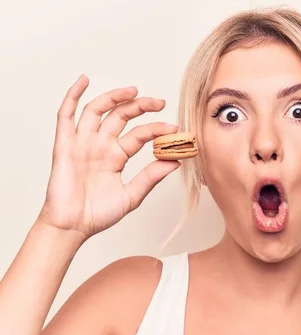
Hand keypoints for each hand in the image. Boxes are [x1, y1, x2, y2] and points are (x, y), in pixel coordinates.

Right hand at [38, 74, 181, 238]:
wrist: (73, 227)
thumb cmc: (98, 215)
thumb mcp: (132, 195)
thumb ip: (151, 177)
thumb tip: (176, 161)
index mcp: (116, 156)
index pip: (139, 135)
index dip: (156, 129)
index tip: (175, 128)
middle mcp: (100, 146)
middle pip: (120, 116)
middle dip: (140, 106)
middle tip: (160, 102)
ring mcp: (82, 144)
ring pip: (97, 110)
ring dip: (114, 97)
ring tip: (133, 90)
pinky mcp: (64, 146)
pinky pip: (66, 116)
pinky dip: (73, 96)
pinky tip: (84, 80)